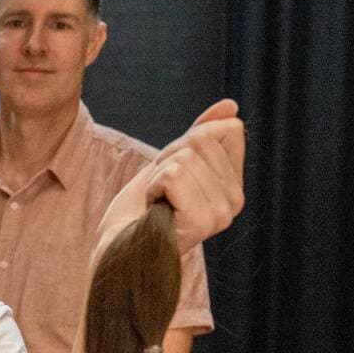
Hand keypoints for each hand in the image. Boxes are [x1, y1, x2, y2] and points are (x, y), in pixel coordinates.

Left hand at [95, 99, 244, 261]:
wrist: (119, 248)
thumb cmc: (143, 207)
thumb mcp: (173, 161)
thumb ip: (203, 133)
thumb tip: (231, 105)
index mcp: (234, 186)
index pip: (226, 130)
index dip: (186, 143)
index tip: (172, 174)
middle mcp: (234, 202)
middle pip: (201, 141)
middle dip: (168, 159)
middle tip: (160, 192)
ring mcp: (220, 214)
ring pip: (185, 157)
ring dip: (157, 176)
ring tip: (157, 204)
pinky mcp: (201, 221)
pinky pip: (172, 175)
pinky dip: (152, 187)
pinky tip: (154, 211)